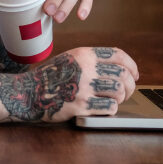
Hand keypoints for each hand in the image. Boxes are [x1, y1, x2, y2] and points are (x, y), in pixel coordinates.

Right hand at [18, 47, 138, 122]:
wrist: (28, 92)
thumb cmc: (50, 77)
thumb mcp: (70, 59)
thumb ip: (91, 61)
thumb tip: (120, 69)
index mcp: (84, 54)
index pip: (118, 55)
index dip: (131, 65)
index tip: (135, 74)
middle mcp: (86, 68)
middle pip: (122, 75)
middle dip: (130, 86)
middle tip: (126, 92)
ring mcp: (83, 87)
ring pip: (119, 91)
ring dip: (121, 98)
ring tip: (115, 101)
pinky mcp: (81, 105)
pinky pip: (110, 107)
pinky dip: (111, 109)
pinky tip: (104, 108)